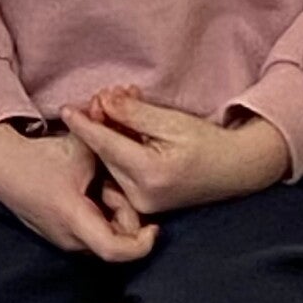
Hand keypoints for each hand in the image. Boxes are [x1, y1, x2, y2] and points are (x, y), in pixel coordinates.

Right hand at [0, 120, 156, 262]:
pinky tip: (92, 193)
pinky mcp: (60, 237)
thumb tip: (145, 156)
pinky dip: (101, 217)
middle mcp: (68, 237)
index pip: (116, 251)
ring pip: (105, 239)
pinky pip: (92, 235)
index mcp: (74, 217)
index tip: (155, 227)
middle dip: (127, 216)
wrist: (1, 165)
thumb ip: (116, 155)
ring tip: (103, 186)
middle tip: (117, 186)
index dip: (142, 244)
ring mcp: (63, 240)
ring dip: (114, 216)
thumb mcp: (84, 149)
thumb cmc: (40, 156)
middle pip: (116, 242)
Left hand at [63, 87, 289, 218]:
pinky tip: (124, 130)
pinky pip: (120, 173)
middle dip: (101, 123)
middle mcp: (142, 195)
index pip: (105, 144)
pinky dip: (118, 151)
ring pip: (111, 163)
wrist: (236, 170)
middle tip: (105, 96)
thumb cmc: (208, 142)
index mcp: (150, 173)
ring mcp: (142, 204)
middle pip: (105, 154)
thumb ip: (134, 113)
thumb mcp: (171, 121)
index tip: (66, 109)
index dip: (84, 124)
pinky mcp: (143, 205)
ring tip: (120, 108)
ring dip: (109, 135)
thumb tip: (102, 102)